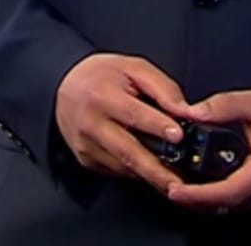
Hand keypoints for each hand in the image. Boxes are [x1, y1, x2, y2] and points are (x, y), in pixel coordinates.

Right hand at [53, 54, 192, 195]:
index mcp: (102, 95)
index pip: (133, 113)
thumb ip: (162, 88)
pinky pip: (115, 170)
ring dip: (150, 175)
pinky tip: (151, 171)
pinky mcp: (86, 159)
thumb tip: (186, 111)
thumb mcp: (134, 68)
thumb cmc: (102, 75)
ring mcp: (86, 145)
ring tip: (173, 180)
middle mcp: (90, 123)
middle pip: (127, 151)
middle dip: (156, 170)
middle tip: (178, 182)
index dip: (157, 126)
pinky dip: (136, 172)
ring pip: (123, 166)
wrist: (65, 85)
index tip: (178, 136)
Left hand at [165, 90, 250, 212]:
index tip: (175, 190)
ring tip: (178, 183)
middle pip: (222, 204)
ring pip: (228, 207)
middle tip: (166, 184)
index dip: (198, 195)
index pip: (228, 192)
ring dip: (202, 199)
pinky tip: (200, 183)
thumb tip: (194, 111)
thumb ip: (225, 105)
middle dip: (192, 198)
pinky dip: (215, 196)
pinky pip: (235, 203)